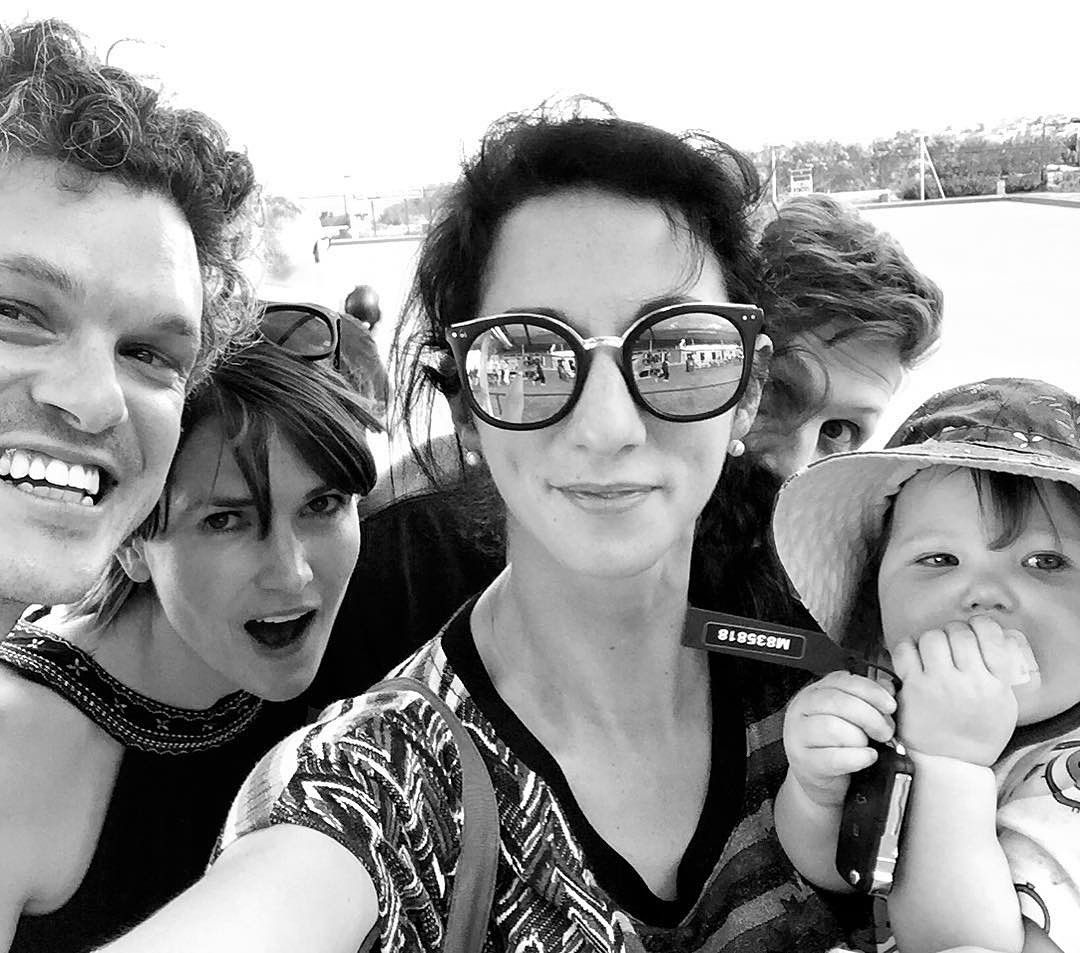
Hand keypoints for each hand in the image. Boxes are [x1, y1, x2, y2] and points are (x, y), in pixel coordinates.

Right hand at [783, 671, 895, 807]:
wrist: (820, 778)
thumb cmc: (837, 744)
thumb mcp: (851, 716)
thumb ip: (868, 698)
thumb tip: (888, 687)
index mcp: (815, 692)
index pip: (842, 680)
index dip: (871, 691)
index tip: (890, 706)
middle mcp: (802, 709)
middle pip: (838, 702)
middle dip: (870, 717)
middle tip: (885, 731)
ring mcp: (799, 735)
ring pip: (832, 727)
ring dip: (860, 738)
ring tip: (868, 746)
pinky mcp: (804, 761)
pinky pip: (833, 757)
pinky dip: (857, 758)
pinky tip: (868, 757)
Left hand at [890, 616, 1026, 765]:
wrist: (950, 763)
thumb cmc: (977, 735)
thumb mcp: (1004, 706)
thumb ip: (1000, 674)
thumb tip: (993, 641)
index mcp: (996, 684)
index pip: (989, 634)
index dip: (978, 625)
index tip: (973, 631)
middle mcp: (969, 681)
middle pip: (958, 631)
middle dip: (953, 632)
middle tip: (950, 645)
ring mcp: (939, 683)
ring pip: (932, 637)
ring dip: (930, 639)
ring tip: (931, 652)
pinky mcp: (913, 687)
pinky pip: (905, 650)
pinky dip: (908, 647)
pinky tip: (913, 657)